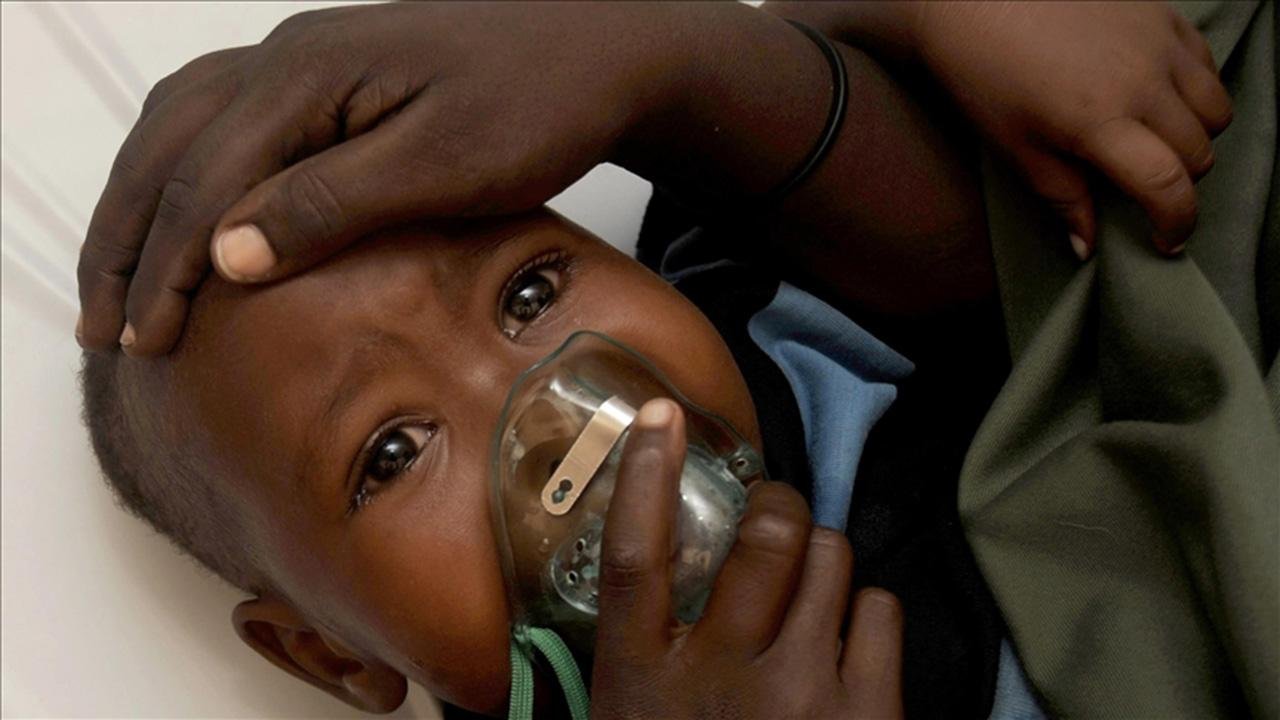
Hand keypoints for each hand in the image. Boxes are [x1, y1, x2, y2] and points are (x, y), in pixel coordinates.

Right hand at [77, 2, 709, 354]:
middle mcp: (287, 56)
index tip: (145, 342)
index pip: (203, 180)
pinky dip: (185, 171)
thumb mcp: (441, 166)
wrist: (601, 47)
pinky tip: (186, 214)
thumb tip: (220, 256)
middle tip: (99, 326)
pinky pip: (224, 117)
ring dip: (141, 201)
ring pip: (182, 125)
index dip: (165, 268)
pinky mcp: (331, 76)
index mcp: (306, 76)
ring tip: (120, 279)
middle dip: (125, 238)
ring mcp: (305, 60)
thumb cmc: (538, 103)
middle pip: (166, 145)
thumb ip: (329, 205)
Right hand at [591, 400, 903, 718]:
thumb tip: (664, 565)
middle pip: (765, 538)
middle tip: (776, 513)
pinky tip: (848, 647)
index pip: (635, 556)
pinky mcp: (866, 713)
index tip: (659, 415)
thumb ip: (642, 646)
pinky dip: (867, 613)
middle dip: (779, 505)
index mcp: (644, 681)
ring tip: (808, 596)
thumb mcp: (633, 713)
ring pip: (831, 559)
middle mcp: (722, 676)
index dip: (646, 474)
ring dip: (821, 561)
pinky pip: (881, 608)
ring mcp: (800, 693)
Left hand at [764, 1, 1232, 258]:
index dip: (1176, 224)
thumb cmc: (983, 77)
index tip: (1165, 242)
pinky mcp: (1161, 15)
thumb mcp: (1015, 147)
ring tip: (1156, 143)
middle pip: (1200, 152)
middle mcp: (1143, 82)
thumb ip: (1061, 196)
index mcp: (1102, 123)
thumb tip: (1087, 247)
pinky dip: (1195, 89)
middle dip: (1180, 182)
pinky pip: (1206, 63)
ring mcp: (1158, 44)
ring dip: (1195, 137)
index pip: (1169, 186)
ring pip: (1215, 108)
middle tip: (1145, 189)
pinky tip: (1157, 97)